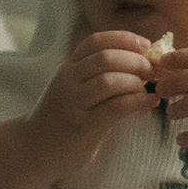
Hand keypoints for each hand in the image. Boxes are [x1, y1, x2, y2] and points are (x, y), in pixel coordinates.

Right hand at [29, 19, 172, 182]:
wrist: (34, 149)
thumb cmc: (62, 118)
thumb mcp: (74, 89)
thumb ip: (98, 75)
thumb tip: (141, 63)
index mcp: (68, 67)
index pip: (96, 41)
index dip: (124, 39)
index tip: (146, 45)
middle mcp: (68, 80)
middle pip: (105, 57)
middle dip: (136, 60)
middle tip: (153, 70)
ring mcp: (73, 103)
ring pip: (110, 81)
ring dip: (136, 81)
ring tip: (150, 87)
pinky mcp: (82, 126)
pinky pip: (114, 108)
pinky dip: (137, 102)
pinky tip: (150, 102)